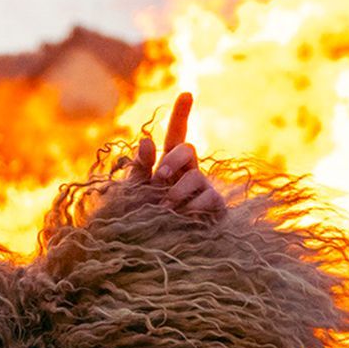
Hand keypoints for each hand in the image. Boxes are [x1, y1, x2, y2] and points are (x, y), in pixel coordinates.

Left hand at [130, 91, 224, 214]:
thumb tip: (146, 140)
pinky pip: (208, 198)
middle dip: (172, 160)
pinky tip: (183, 217)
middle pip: (186, 149)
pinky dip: (192, 207)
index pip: (175, 136)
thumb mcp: (134, 195)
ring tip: (166, 209)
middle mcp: (187, 173)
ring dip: (177, 191)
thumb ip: (139, 169)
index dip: (181, 114)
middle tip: (159, 177)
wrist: (153, 254)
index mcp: (166, 166)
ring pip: (194, 176)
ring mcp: (203, 189)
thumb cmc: (141, 222)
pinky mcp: (215, 207)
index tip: (186, 93)